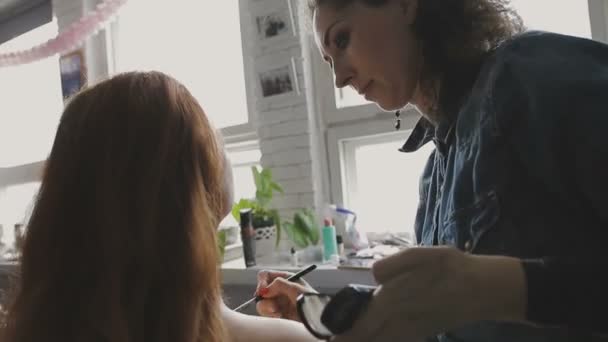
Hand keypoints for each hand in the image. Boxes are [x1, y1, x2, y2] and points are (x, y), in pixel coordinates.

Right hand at [255, 270, 316, 320]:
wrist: (316, 317)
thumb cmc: (310, 300)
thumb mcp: (295, 288)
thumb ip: (279, 285)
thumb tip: (264, 290)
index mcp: (285, 279)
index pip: (265, 275)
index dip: (261, 282)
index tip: (262, 291)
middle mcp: (279, 289)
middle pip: (261, 290)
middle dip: (264, 298)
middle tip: (273, 306)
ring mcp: (277, 302)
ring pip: (262, 303)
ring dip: (267, 308)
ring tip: (278, 312)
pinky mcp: (277, 313)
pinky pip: (266, 313)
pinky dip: (271, 315)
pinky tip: (280, 316)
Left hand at [332, 246, 526, 341]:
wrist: (484, 289)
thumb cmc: (453, 267)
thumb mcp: (425, 255)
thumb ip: (396, 263)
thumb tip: (374, 275)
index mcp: (397, 298)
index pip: (365, 319)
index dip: (348, 331)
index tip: (334, 339)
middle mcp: (402, 317)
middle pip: (371, 335)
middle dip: (352, 339)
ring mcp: (413, 328)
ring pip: (384, 341)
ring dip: (368, 340)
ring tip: (349, 341)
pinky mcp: (423, 331)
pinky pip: (398, 341)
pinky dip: (385, 341)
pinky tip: (379, 338)